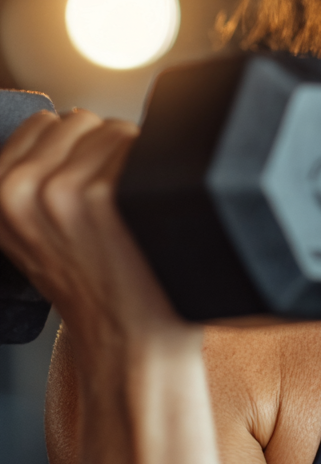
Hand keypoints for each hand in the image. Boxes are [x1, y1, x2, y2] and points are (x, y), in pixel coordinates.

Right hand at [0, 109, 190, 355]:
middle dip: (103, 151)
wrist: (130, 342)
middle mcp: (17, 190)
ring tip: (133, 210)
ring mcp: (60, 190)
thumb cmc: (97, 286)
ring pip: (114, 129)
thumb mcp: (35, 236)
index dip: (77, 150)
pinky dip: (159, 166)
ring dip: (134, 158)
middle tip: (115, 205)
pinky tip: (153, 206)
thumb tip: (64, 125)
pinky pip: (142, 142)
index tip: (87, 188)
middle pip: (82, 121)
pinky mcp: (103, 193)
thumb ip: (33, 185)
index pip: (44, 125)